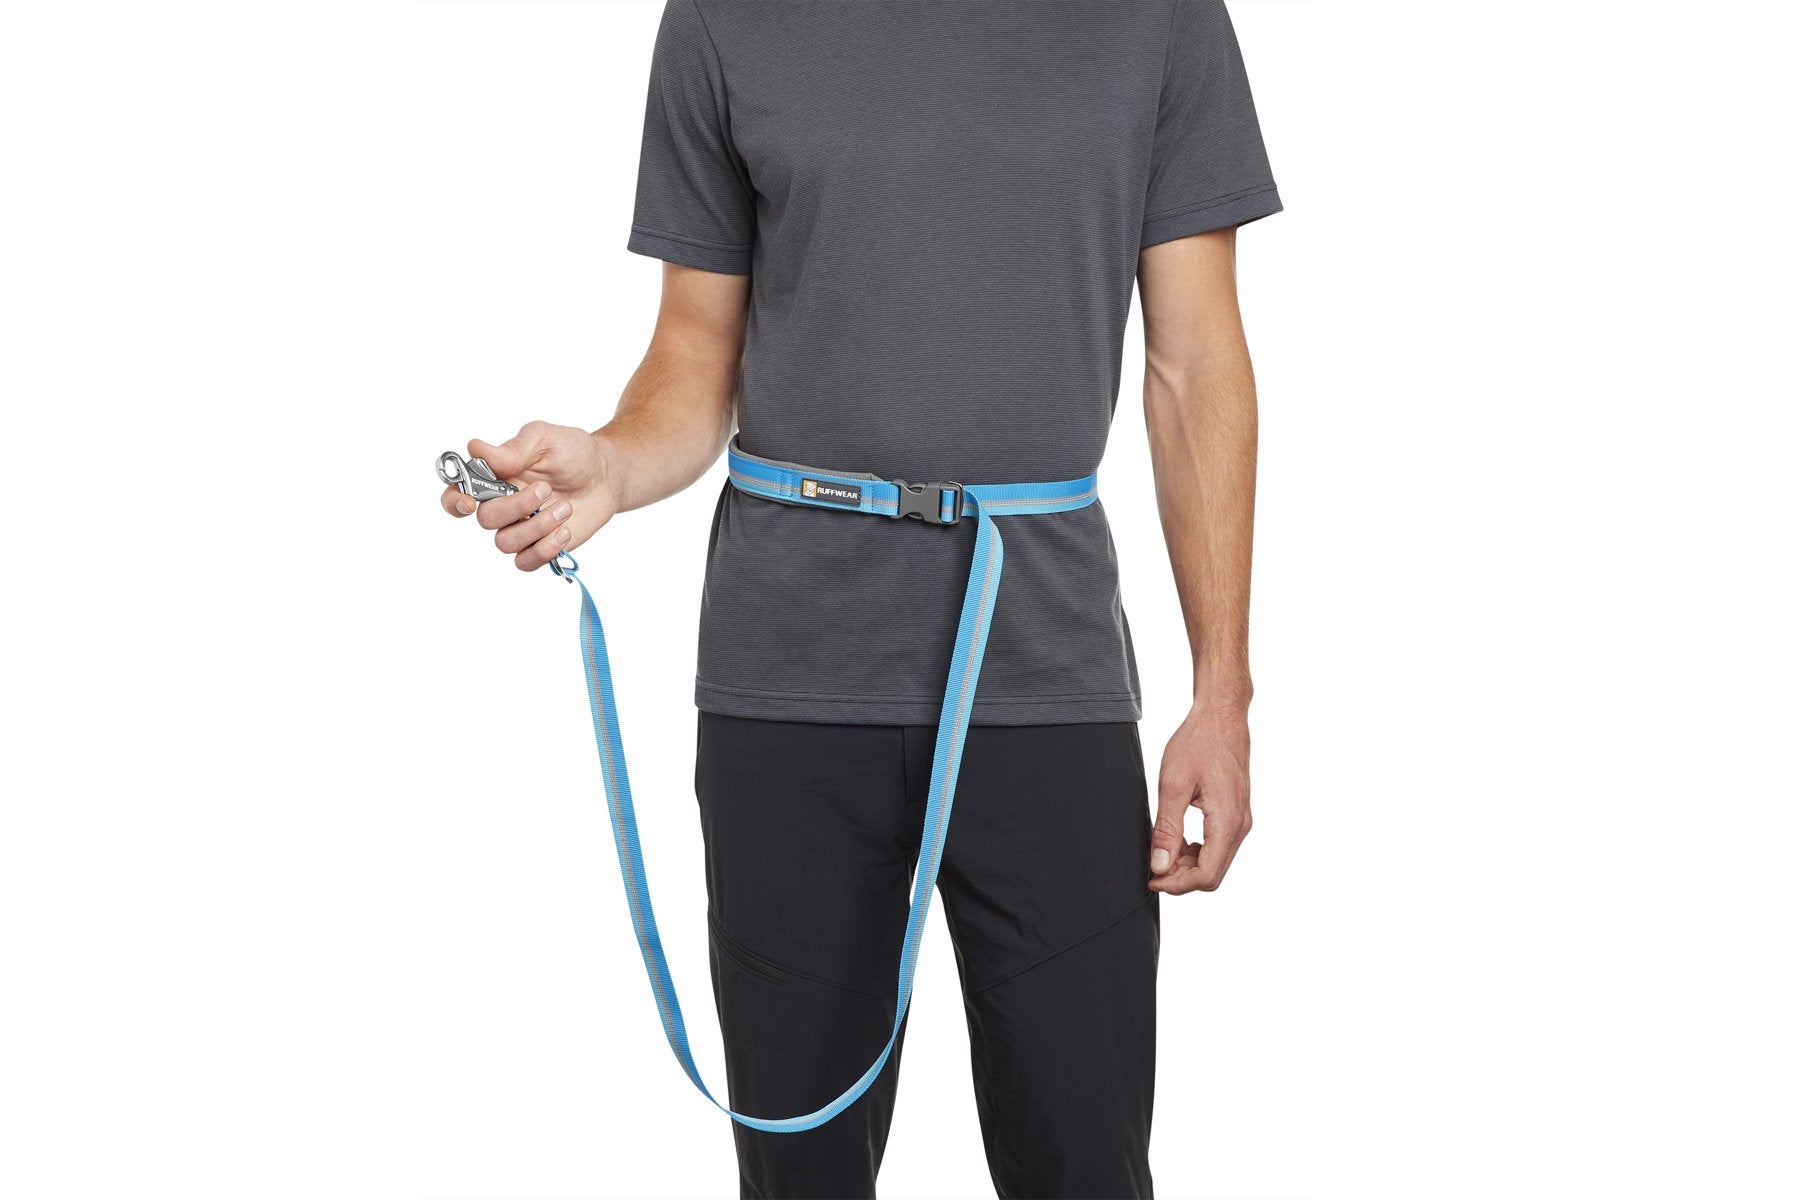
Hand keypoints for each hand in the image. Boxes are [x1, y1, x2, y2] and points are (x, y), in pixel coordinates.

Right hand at [438, 421, 618, 570]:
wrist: (606, 475)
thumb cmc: (572, 452)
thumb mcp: (543, 439)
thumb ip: (511, 449)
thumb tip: (474, 448)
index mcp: (494, 478)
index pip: (456, 495)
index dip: (455, 502)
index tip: (470, 502)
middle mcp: (501, 506)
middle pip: (485, 520)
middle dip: (515, 507)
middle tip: (545, 489)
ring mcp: (520, 529)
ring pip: (505, 543)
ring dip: (537, 527)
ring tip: (565, 507)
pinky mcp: (540, 547)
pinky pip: (526, 562)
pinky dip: (544, 550)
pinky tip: (564, 531)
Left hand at [1148, 701, 1251, 893]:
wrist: (1221, 717)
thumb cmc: (1198, 743)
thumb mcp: (1173, 785)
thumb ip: (1167, 829)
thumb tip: (1160, 866)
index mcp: (1227, 821)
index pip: (1206, 875)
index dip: (1176, 885)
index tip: (1151, 879)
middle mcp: (1241, 826)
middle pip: (1213, 874)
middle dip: (1182, 878)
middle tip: (1153, 866)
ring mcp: (1242, 820)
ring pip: (1217, 862)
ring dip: (1189, 865)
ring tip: (1163, 851)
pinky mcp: (1237, 814)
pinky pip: (1220, 846)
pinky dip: (1199, 851)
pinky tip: (1180, 839)